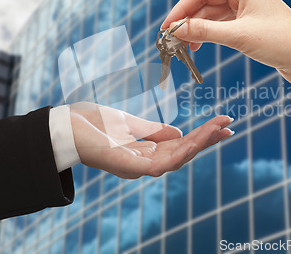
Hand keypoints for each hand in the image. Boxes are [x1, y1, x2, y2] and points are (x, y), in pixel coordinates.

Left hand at [69, 102, 233, 178]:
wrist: (62, 125)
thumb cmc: (91, 124)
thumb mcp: (127, 123)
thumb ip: (152, 130)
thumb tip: (177, 133)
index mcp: (144, 152)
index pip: (180, 146)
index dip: (201, 136)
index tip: (222, 123)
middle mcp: (142, 163)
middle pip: (182, 154)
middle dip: (206, 140)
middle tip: (228, 126)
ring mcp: (135, 166)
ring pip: (175, 160)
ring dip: (198, 145)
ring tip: (218, 130)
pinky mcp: (125, 166)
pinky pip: (157, 166)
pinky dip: (178, 155)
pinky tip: (192, 143)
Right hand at [162, 0, 290, 94]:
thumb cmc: (282, 42)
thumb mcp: (239, 36)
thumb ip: (206, 32)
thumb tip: (177, 30)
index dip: (182, 8)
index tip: (168, 26)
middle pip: (205, 4)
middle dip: (187, 21)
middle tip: (171, 39)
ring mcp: (246, 12)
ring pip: (212, 18)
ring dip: (196, 31)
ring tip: (182, 47)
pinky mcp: (248, 27)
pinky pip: (221, 28)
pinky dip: (208, 37)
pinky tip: (198, 47)